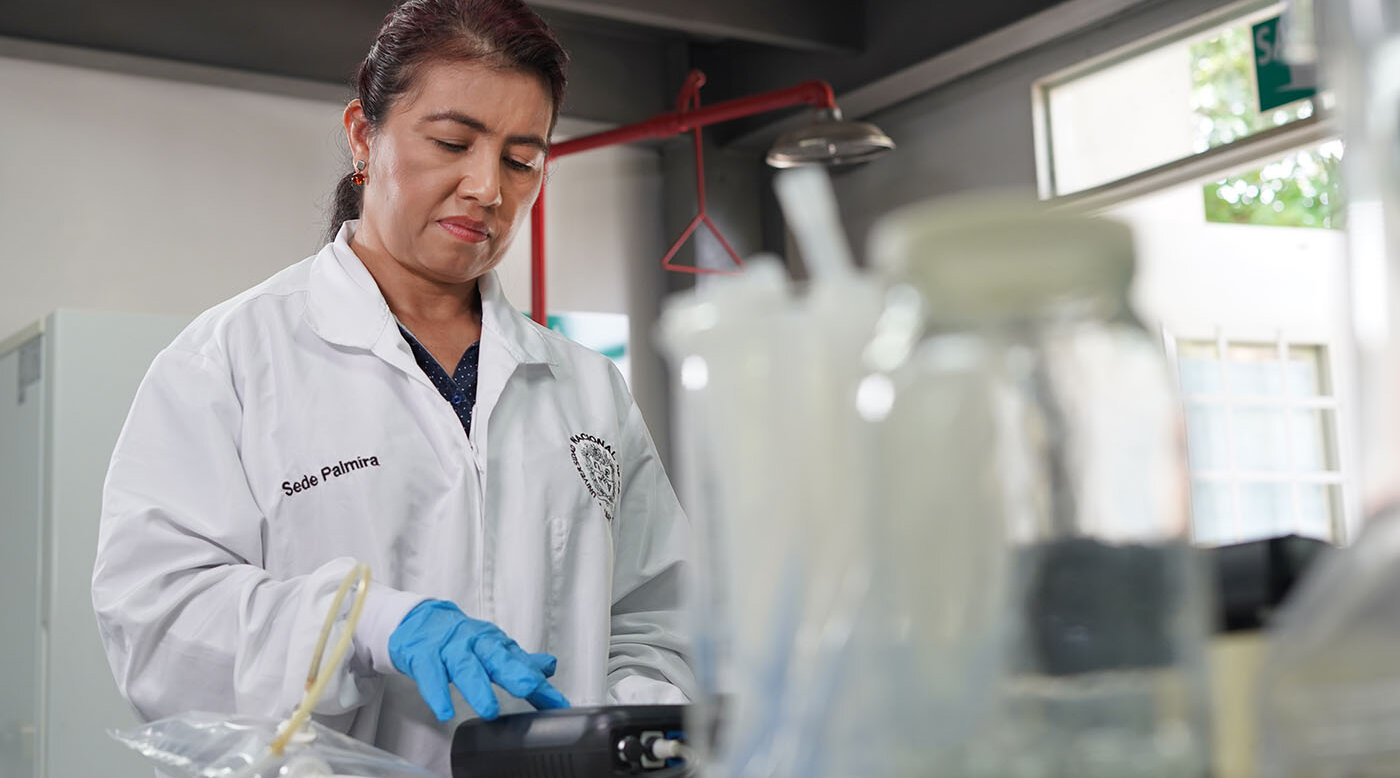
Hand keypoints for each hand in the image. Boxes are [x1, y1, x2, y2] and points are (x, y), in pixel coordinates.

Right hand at [388, 600, 570, 720]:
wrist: (417, 621)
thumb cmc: (458, 639)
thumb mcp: (491, 648)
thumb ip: (519, 662)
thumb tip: (549, 668)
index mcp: (493, 644)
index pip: (521, 663)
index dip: (540, 683)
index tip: (557, 702)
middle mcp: (474, 644)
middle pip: (496, 657)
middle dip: (514, 672)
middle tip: (528, 688)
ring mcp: (448, 649)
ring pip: (465, 667)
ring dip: (478, 688)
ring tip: (489, 711)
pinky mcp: (423, 656)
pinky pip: (430, 675)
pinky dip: (437, 693)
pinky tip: (444, 712)